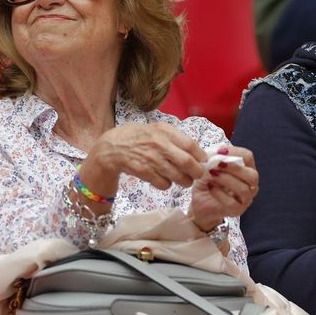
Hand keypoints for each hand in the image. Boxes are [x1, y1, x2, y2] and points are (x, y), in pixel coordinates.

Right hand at [81, 122, 209, 194]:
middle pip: (187, 163)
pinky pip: (163, 184)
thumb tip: (197, 152)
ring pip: (177, 176)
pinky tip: (164, 180)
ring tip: (184, 180)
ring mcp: (151, 159)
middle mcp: (160, 144)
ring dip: (184, 181)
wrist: (112, 147)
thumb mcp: (157, 130)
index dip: (200, 156)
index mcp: (165, 131)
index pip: (191, 145)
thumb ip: (175, 138)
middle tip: (197, 175)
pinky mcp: (144, 172)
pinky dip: (168, 185)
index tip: (203, 161)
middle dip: (196, 172)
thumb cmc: (139, 137)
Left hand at [188, 146, 258, 229]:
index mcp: (246, 170)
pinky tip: (210, 187)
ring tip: (211, 174)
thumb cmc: (207, 183)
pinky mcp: (236, 211)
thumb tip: (216, 151)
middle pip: (252, 175)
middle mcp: (250, 185)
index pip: (248, 157)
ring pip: (243, 189)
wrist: (200, 204)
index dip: (234, 152)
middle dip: (234, 167)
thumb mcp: (209, 167)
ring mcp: (245, 199)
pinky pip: (231, 202)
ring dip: (226, 179)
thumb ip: (214, 158)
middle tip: (217, 164)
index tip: (219, 151)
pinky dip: (219, 193)